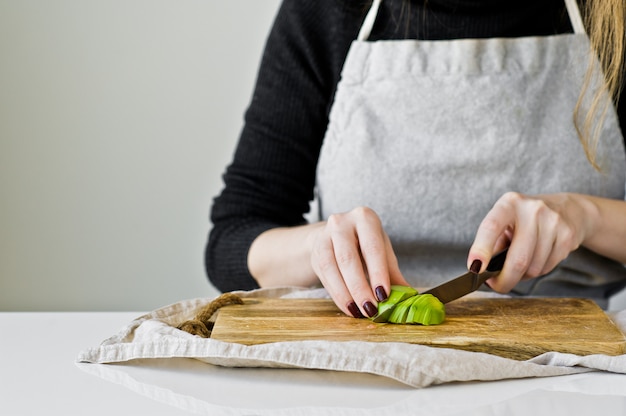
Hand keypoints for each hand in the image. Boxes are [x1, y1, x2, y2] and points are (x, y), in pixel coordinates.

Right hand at [309, 207, 409, 317]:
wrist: (336, 234)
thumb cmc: (365, 242)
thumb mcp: (381, 250)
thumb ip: (392, 272)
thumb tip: (407, 296)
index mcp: (364, 218)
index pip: (372, 247)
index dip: (377, 272)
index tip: (383, 295)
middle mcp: (341, 223)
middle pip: (348, 258)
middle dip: (359, 288)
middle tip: (370, 309)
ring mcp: (324, 236)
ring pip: (331, 268)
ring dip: (345, 294)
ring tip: (358, 312)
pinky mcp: (315, 252)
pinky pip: (324, 276)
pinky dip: (337, 295)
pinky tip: (348, 307)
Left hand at [467, 192, 592, 292]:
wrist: (568, 209)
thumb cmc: (525, 220)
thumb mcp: (505, 222)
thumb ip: (493, 244)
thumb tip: (482, 271)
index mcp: (509, 203)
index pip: (491, 227)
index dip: (481, 249)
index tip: (475, 269)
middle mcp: (532, 209)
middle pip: (517, 259)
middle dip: (505, 280)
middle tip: (498, 286)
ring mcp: (553, 222)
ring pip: (533, 268)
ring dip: (523, 275)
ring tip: (521, 263)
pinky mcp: (568, 236)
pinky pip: (547, 268)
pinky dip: (538, 271)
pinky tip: (538, 258)